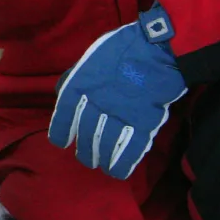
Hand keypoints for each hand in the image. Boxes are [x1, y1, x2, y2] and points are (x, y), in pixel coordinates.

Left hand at [49, 6, 186, 178]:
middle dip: (85, 150)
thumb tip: (62, 92)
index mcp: (81, 85)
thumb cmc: (122, 48)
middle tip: (86, 158)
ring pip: (105, 144)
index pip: (65, 115)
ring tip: (99, 164)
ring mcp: (120, 114)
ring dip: (101, 158)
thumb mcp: (91, 58)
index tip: (61, 143)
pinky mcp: (143, 123)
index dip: (60, 132)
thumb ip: (76, 76)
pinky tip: (117, 172)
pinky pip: (130, 148)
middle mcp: (96, 103)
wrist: (158, 49)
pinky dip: (123, 163)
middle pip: (86, 134)